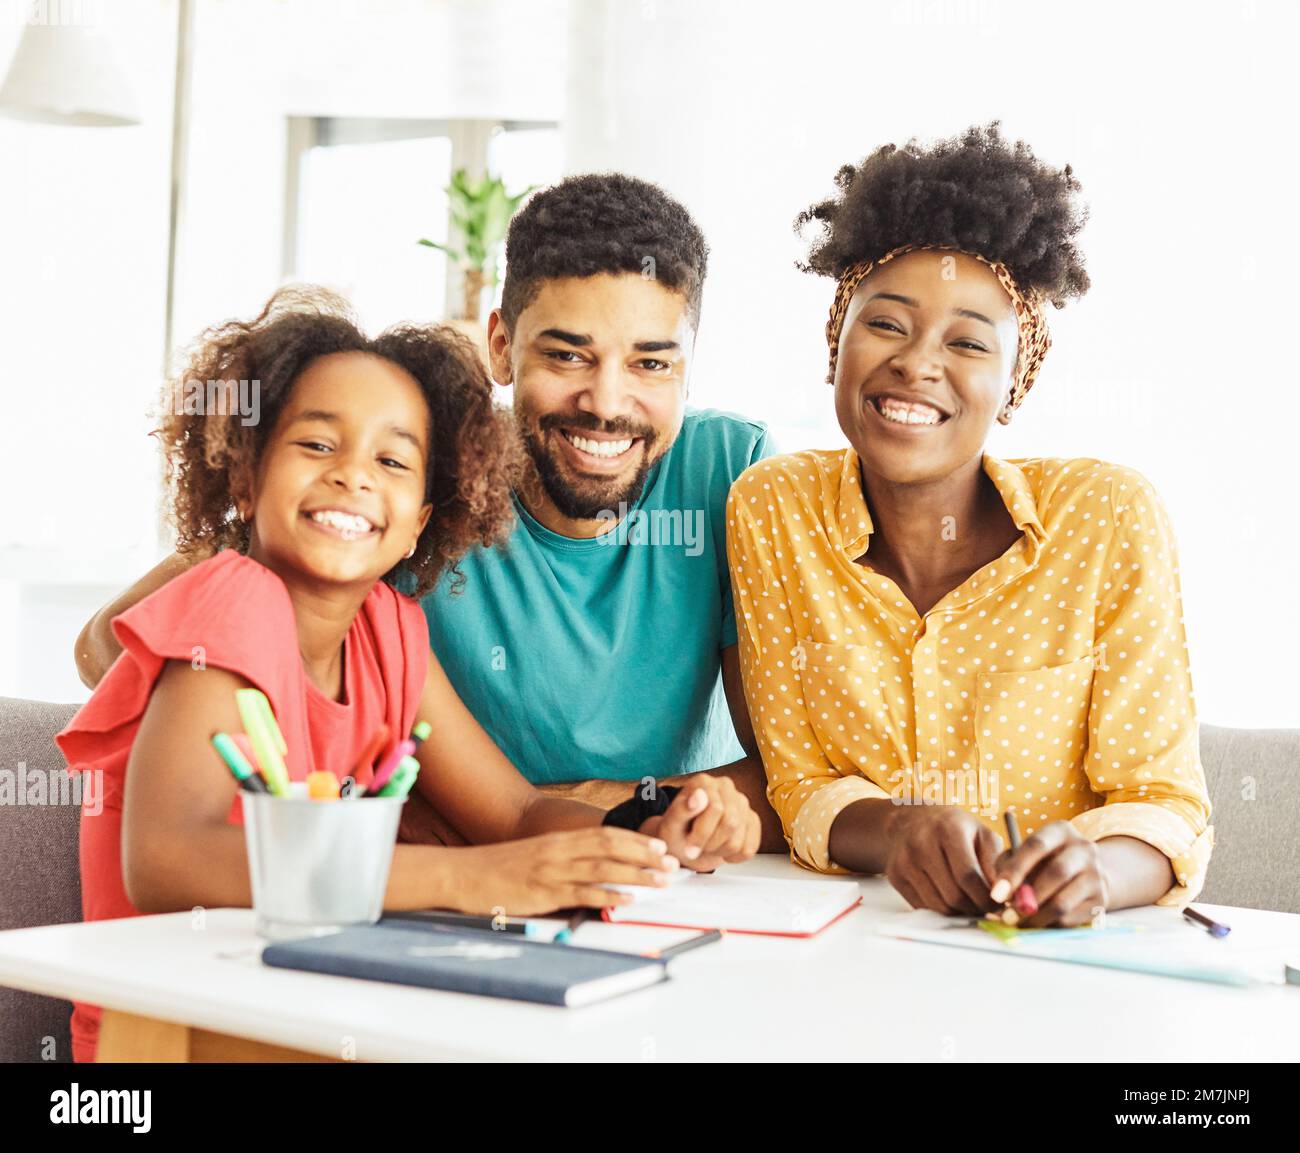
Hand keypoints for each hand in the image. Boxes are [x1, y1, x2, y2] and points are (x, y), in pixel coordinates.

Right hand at [456, 827, 677, 915]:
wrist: (463, 873)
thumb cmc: (498, 868)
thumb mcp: (534, 856)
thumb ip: (562, 859)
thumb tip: (593, 868)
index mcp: (559, 841)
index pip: (605, 834)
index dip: (636, 840)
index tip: (659, 846)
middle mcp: (559, 850)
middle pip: (611, 847)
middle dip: (645, 854)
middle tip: (672, 863)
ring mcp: (551, 871)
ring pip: (603, 868)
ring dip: (636, 874)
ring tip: (660, 881)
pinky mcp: (543, 893)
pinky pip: (582, 893)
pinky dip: (607, 896)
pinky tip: (626, 900)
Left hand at [640, 776, 759, 871]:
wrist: (685, 845)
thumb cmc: (676, 833)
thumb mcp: (671, 824)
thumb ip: (682, 809)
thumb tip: (699, 795)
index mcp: (704, 783)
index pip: (716, 809)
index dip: (702, 834)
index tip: (690, 847)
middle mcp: (726, 787)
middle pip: (731, 823)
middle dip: (711, 844)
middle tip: (697, 848)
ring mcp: (742, 803)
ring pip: (739, 838)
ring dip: (720, 851)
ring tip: (707, 846)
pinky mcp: (752, 820)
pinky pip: (749, 848)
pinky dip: (734, 857)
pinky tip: (721, 849)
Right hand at [884, 806, 1002, 915]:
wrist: (912, 820)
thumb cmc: (955, 829)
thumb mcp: (982, 834)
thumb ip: (997, 863)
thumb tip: (1005, 896)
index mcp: (948, 829)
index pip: (968, 877)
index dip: (986, 899)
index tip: (998, 906)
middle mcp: (922, 843)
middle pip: (954, 896)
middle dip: (975, 908)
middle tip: (985, 908)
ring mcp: (904, 860)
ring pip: (939, 906)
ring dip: (959, 912)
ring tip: (969, 902)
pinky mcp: (894, 875)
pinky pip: (923, 907)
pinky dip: (940, 909)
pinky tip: (948, 897)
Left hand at [990, 820, 1108, 926]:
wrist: (1083, 873)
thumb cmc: (1042, 861)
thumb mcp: (1024, 854)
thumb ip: (1008, 866)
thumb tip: (1000, 892)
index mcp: (1061, 830)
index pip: (1037, 845)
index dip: (1014, 870)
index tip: (997, 894)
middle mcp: (1084, 849)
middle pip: (1056, 873)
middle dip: (1028, 897)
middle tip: (1007, 915)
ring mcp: (1097, 875)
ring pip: (1063, 902)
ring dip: (1036, 917)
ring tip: (1018, 922)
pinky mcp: (1101, 900)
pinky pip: (1070, 918)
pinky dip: (1048, 924)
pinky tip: (1037, 922)